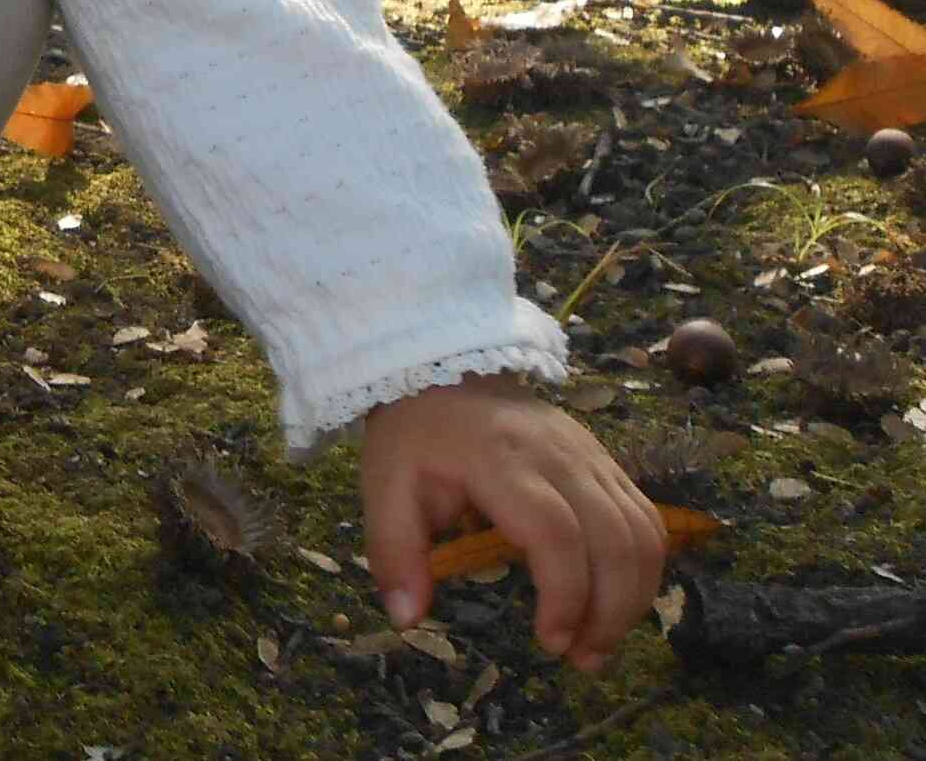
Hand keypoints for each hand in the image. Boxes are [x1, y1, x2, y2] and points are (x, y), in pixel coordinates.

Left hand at [361, 374, 668, 674]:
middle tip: (582, 658)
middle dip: (609, 610)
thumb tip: (406, 618)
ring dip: (634, 596)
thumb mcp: (383, 486)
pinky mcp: (606, 460)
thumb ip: (393, 552)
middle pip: (613, 538)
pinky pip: (645, 517)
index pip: (555, 532)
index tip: (550, 641)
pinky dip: (643, 568)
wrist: (445, 370)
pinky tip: (616, 601)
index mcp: (499, 460)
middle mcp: (558, 455)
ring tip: (600, 642)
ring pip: (642, 531)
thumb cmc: (416, 435)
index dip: (565, 594)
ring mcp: (590, 455)